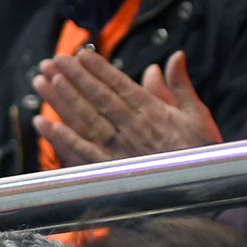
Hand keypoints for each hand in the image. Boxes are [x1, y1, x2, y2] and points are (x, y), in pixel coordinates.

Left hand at [32, 50, 220, 165]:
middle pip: (98, 99)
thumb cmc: (201, 154)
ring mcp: (120, 150)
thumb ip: (180, 86)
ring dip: (62, 101)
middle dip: (73, 78)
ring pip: (86, 120)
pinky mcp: (111, 171)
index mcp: (153, 112)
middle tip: (53, 60)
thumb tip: (172, 56)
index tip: (80, 54)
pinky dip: (62, 138)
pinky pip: (82, 152)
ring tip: (42, 82)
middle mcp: (133, 128)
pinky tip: (44, 125)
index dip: (98, 69)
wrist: (203, 192)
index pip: (120, 85)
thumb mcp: (197, 115)